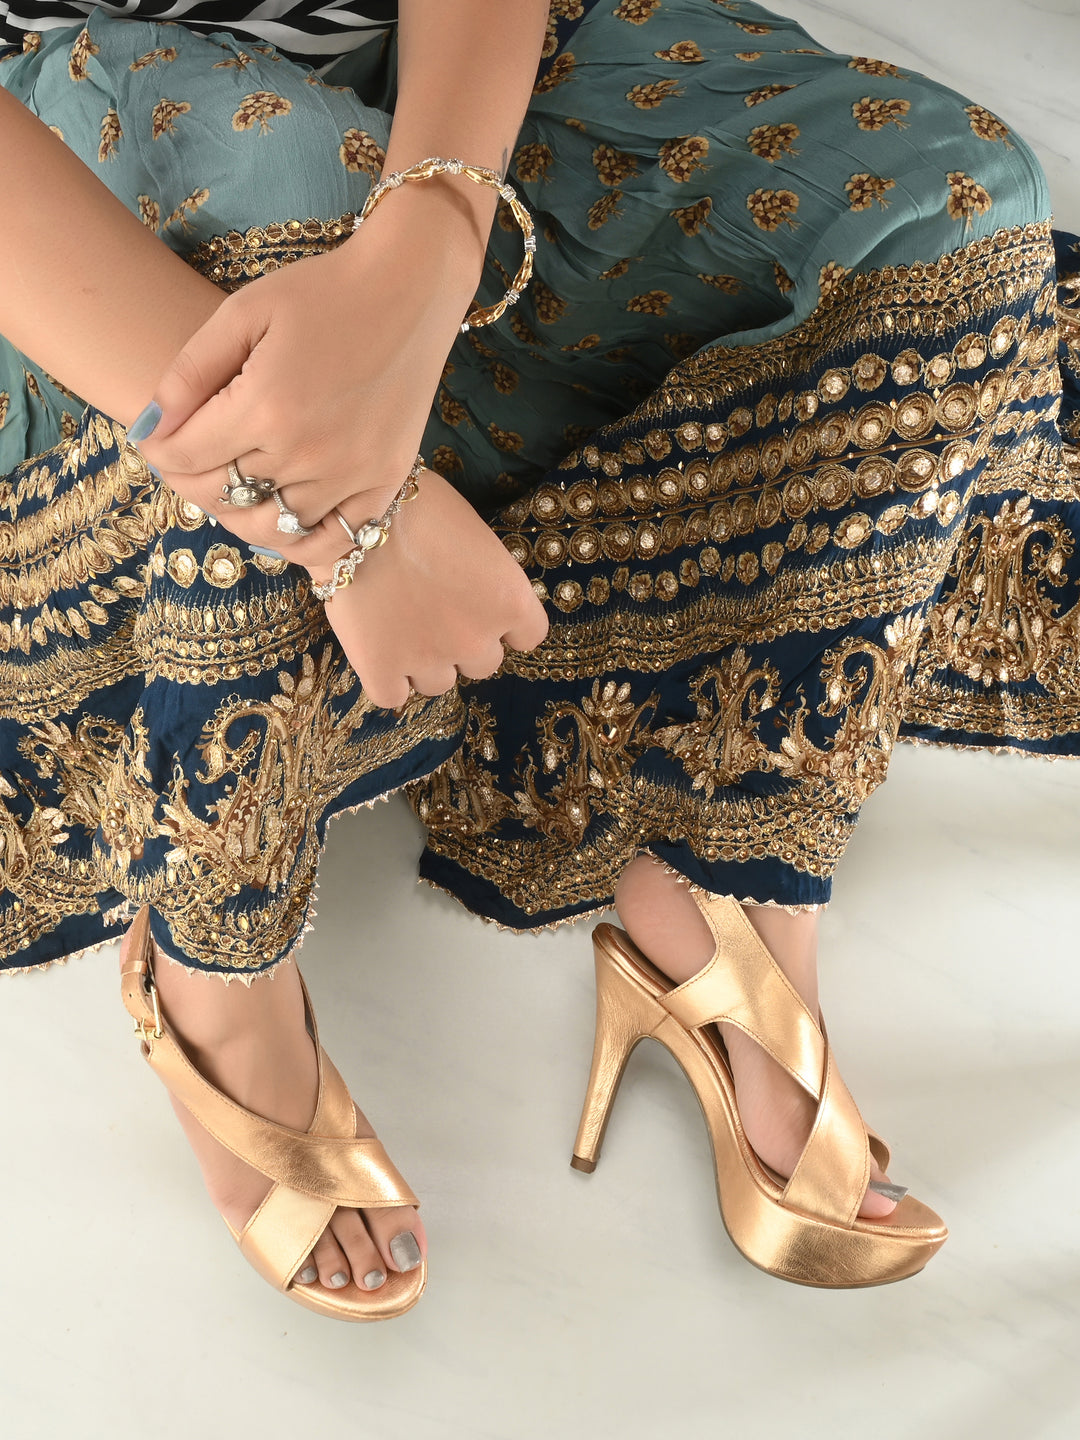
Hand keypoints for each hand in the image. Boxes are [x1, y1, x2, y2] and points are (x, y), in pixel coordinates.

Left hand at [136, 188, 483, 571]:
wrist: (410, 291)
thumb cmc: (323, 293)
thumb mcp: (243, 313)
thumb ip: (190, 372)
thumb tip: (149, 426)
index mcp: (265, 407)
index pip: (186, 457)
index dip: (158, 450)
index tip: (154, 438)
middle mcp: (306, 452)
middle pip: (222, 496)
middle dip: (189, 479)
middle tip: (186, 459)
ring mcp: (349, 475)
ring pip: (271, 528)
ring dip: (238, 513)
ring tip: (231, 486)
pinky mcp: (382, 483)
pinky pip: (334, 541)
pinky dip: (300, 543)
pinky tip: (281, 521)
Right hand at [314, 469, 548, 707]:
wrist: (357, 513)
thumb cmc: (418, 507)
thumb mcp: (475, 536)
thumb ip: (483, 578)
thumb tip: (470, 591)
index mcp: (510, 601)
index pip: (528, 636)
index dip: (503, 624)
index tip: (482, 609)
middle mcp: (476, 639)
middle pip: (482, 664)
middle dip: (462, 642)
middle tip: (433, 611)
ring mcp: (429, 659)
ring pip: (438, 683)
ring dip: (424, 662)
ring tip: (399, 625)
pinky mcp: (382, 670)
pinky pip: (392, 695)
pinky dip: (386, 679)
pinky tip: (377, 650)